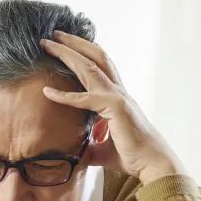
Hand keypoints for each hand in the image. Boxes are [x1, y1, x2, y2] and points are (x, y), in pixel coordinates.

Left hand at [40, 30, 183, 184]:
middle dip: (73, 44)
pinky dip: (65, 95)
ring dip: (68, 54)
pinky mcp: (115, 109)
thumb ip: (89, 146)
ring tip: (49, 44)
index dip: (82, 54)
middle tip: (53, 34)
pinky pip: (86, 99)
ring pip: (90, 68)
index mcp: (117, 97)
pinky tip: (48, 92)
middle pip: (95, 57)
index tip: (64, 45)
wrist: (153, 165)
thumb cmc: (132, 157)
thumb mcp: (102, 150)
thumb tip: (75, 154)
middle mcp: (118, 92)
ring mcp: (118, 97)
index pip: (99, 67)